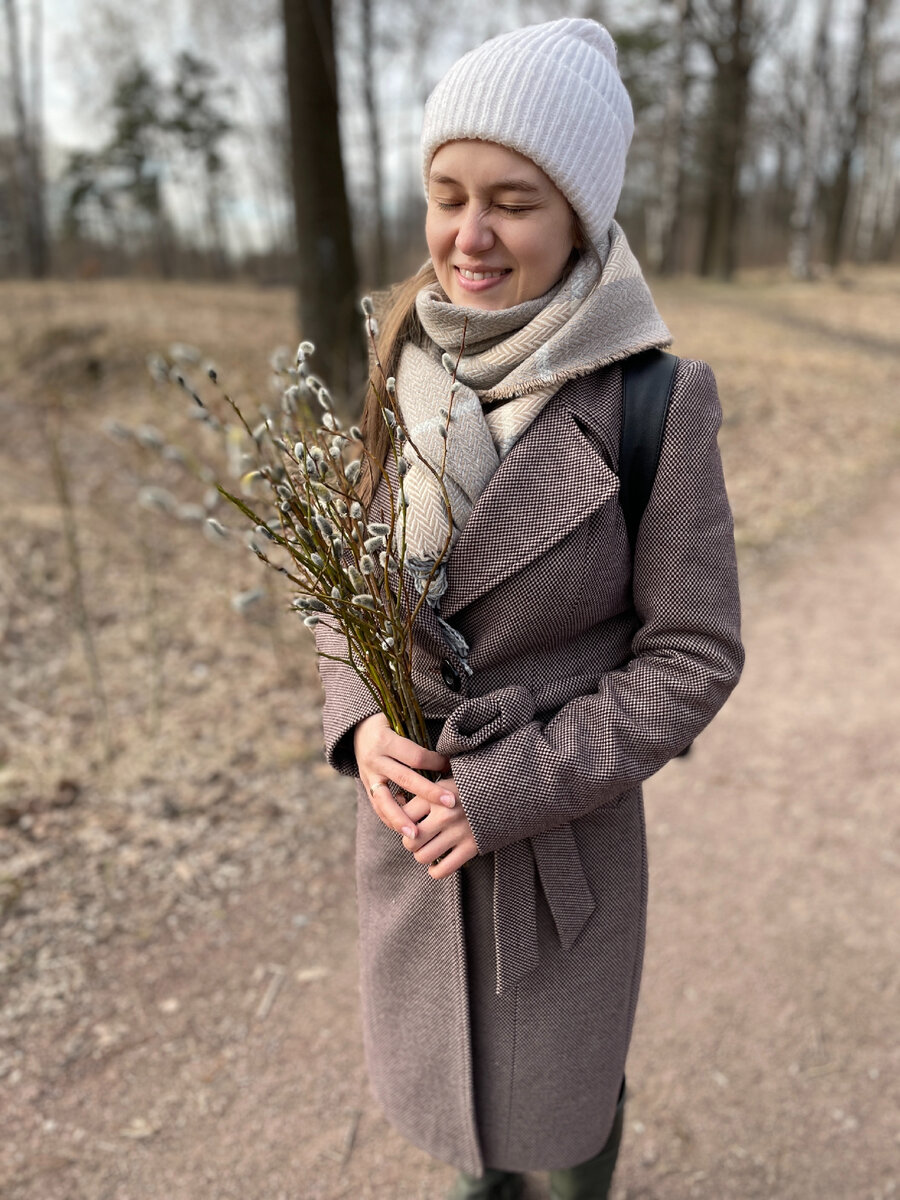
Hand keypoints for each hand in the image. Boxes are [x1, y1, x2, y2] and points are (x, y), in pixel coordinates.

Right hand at [354, 713, 453, 839]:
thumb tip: (451, 755)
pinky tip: (405, 830)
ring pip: (384, 801)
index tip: (451, 768)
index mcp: (385, 741)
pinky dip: (391, 819)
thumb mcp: (400, 723)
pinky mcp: (366, 787)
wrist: (357, 729)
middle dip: (429, 793)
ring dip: (401, 819)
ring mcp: (368, 775)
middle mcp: (375, 759)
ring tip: (416, 834)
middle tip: (450, 804)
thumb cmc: (388, 724)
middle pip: (405, 779)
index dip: (436, 763)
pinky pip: (378, 807)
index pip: (415, 756)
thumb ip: (419, 738)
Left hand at [400, 778, 477, 878]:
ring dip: (422, 855)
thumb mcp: (444, 781)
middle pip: (409, 841)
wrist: (502, 791)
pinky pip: (442, 869)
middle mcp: (444, 815)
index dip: (400, 822)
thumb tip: (396, 802)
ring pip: (422, 857)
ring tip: (428, 848)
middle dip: (410, 842)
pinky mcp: (471, 847)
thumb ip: (422, 792)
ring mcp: (458, 832)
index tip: (407, 822)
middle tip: (417, 838)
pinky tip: (437, 864)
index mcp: (434, 796)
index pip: (401, 816)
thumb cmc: (467, 786)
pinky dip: (435, 871)